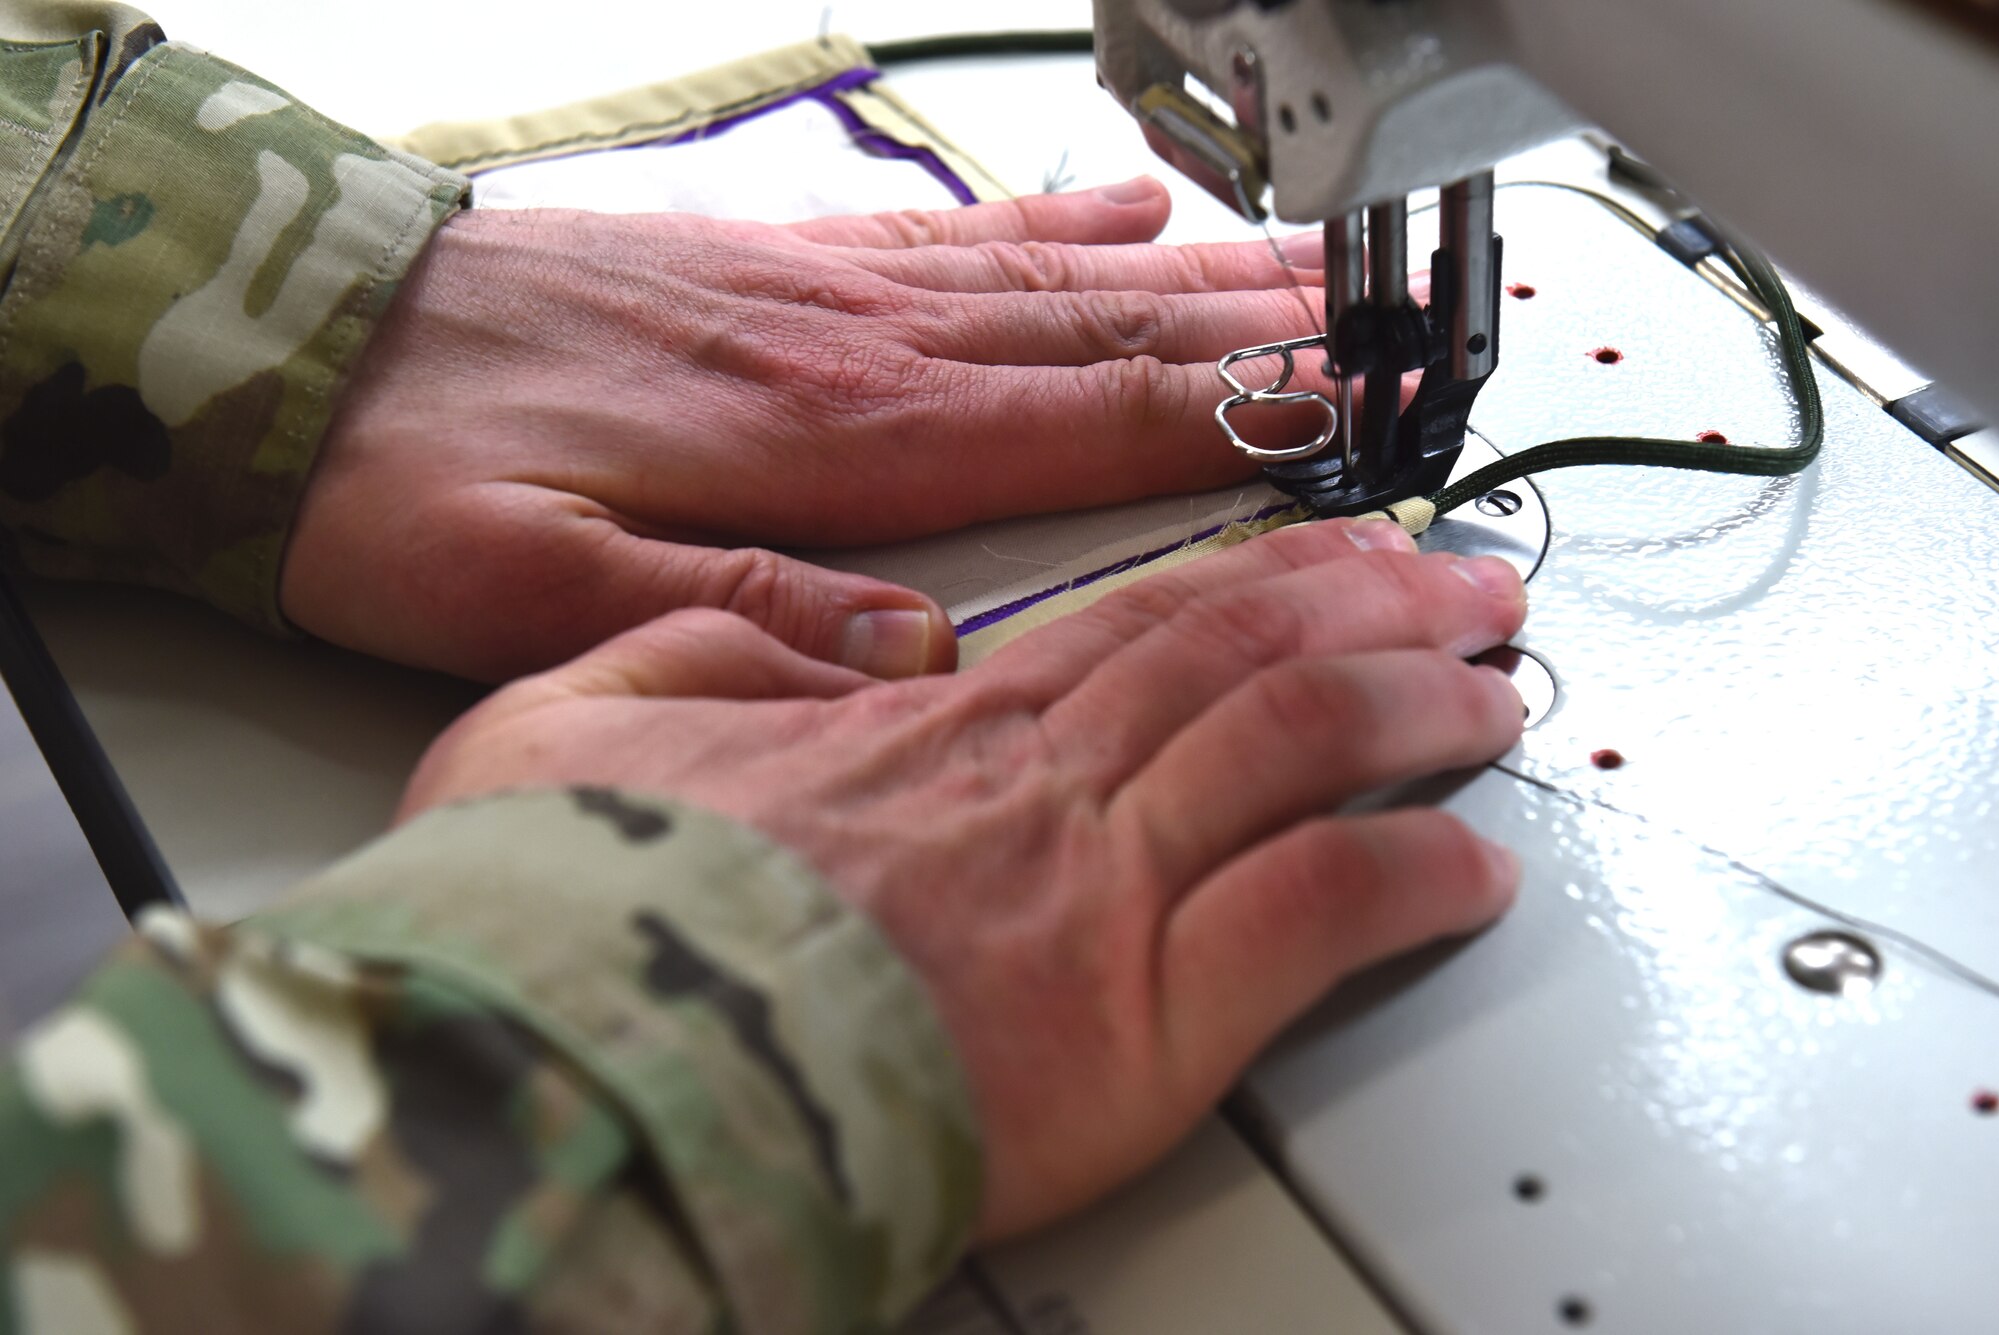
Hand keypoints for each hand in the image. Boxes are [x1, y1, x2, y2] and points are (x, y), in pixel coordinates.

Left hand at [284, 179, 1350, 681]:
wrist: (282, 335)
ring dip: (1194, 271)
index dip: (1227, 416)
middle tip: (1391, 317)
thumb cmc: (392, 474)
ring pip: (1048, 274)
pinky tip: (1118, 206)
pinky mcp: (770, 260)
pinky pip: (948, 235)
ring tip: (1313, 263)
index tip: (1353, 405)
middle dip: (1259, 328)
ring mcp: (815, 287)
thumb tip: (907, 657)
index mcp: (817, 437)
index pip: (1072, 425)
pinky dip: (1052, 220)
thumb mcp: (530, 596)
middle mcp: (842, 343)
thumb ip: (726, 619)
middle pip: (1097, 333)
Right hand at [398, 517, 1528, 1237]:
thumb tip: (819, 644)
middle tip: (1465, 576)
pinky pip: (1315, 911)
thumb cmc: (574, 929)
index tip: (1324, 549)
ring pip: (1303, 740)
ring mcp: (1098, 887)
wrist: (595, 1075)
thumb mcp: (560, 723)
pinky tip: (1477, 871)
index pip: (1132, 616)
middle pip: (1246, 651)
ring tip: (1499, 685)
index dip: (1251, 574)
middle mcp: (1037, 781)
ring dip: (1419, 703)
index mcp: (926, 726)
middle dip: (1377, 601)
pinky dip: (1411, 878)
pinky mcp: (1139, 1017)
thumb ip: (699, 647)